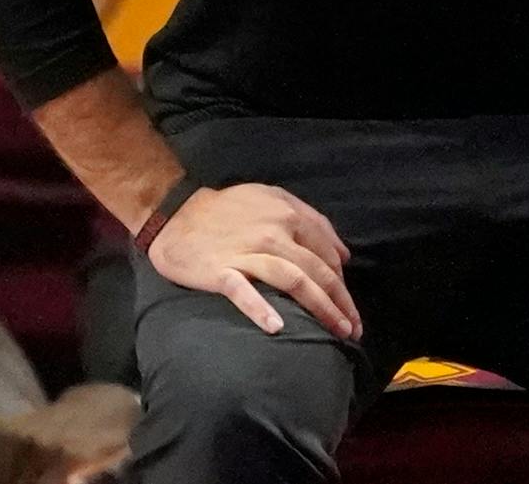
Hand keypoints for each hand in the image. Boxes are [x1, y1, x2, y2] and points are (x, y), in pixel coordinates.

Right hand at [146, 182, 362, 340]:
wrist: (175, 212)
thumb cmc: (228, 209)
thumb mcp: (273, 198)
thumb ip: (312, 220)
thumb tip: (344, 254)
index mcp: (288, 215)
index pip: (326, 254)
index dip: (342, 283)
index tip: (350, 308)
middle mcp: (273, 233)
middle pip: (316, 271)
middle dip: (340, 303)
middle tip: (353, 329)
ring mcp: (246, 252)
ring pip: (293, 280)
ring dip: (320, 307)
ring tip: (336, 331)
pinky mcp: (220, 270)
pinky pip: (243, 291)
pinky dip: (261, 309)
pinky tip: (277, 327)